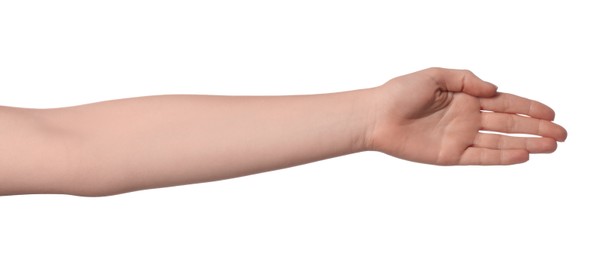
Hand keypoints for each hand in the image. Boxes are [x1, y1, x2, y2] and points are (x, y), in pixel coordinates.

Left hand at [367, 68, 566, 164]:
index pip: (504, 103)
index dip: (528, 108)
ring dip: (527, 143)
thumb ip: (467, 80)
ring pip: (500, 142)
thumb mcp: (436, 75)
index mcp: (466, 98)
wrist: (377, 116)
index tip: (551, 114)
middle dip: (536, 128)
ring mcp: (460, 137)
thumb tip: (494, 89)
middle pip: (509, 124)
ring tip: (551, 146)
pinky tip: (523, 155)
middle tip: (562, 134)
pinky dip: (502, 156)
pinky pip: (481, 156)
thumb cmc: (400, 92)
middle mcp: (467, 118)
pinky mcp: (450, 154)